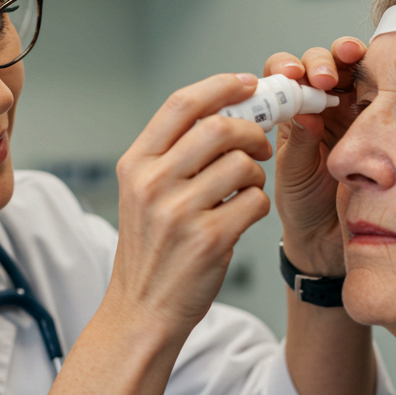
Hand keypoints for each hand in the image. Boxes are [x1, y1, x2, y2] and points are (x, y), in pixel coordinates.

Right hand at [108, 73, 273, 339]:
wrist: (141, 310)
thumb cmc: (151, 251)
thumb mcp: (143, 194)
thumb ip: (173, 154)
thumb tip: (226, 112)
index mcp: (135, 164)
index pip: (182, 104)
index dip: (221, 86)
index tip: (249, 84)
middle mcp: (152, 183)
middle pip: (218, 128)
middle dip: (251, 130)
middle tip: (260, 144)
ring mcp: (178, 212)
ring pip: (242, 164)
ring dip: (256, 173)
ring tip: (246, 188)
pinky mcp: (208, 239)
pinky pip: (254, 202)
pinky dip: (258, 205)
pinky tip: (243, 216)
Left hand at [265, 38, 365, 276]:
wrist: (329, 237)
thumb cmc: (302, 205)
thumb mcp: (294, 173)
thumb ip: (299, 143)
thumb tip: (304, 112)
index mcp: (289, 112)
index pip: (284, 74)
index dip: (287, 67)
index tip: (289, 76)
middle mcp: (320, 105)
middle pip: (320, 62)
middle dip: (321, 61)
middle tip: (323, 79)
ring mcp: (352, 109)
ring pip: (353, 68)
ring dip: (351, 58)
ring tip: (351, 62)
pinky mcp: (380, 119)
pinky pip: (382, 90)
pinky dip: (382, 77)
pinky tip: (381, 79)